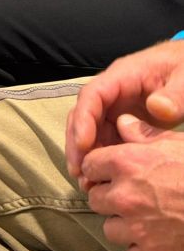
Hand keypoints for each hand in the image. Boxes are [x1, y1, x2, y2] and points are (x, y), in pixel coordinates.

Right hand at [65, 39, 183, 181]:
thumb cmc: (183, 68)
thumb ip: (175, 95)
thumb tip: (156, 108)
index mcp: (122, 76)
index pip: (92, 95)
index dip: (83, 120)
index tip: (83, 145)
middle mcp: (112, 93)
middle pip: (83, 115)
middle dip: (77, 143)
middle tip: (79, 172)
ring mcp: (115, 108)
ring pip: (90, 130)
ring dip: (86, 155)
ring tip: (87, 182)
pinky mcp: (122, 122)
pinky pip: (106, 139)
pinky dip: (101, 158)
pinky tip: (102, 178)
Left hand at [82, 115, 183, 250]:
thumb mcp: (175, 143)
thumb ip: (143, 133)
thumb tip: (122, 122)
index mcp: (126, 163)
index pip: (89, 165)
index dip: (99, 168)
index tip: (110, 171)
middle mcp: (124, 195)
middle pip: (95, 198)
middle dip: (109, 196)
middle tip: (130, 194)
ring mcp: (136, 227)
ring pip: (109, 227)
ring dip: (121, 223)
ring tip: (143, 216)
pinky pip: (129, 250)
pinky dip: (138, 245)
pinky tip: (155, 235)